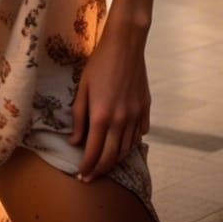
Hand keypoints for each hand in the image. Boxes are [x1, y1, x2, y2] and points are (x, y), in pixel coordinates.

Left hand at [70, 23, 148, 181]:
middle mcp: (121, 121)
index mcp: (102, 116)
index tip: (81, 176)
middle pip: (111, 157)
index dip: (87, 168)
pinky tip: (123, 143)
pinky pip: (140, 135)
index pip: (93, 153)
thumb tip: (76, 141)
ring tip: (105, 163)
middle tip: (91, 176)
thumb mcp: (82, 88)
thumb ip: (79, 116)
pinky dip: (131, 144)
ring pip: (127, 149)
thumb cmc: (99, 64)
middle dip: (100, 170)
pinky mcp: (146, 110)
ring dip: (115, 160)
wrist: (125, 45)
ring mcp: (136, 116)